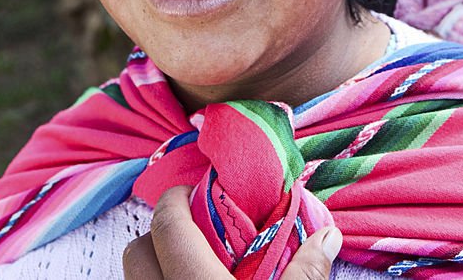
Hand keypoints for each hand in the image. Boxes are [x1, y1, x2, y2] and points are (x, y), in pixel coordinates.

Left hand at [123, 185, 342, 279]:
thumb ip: (305, 272)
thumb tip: (327, 235)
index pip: (166, 226)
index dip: (174, 200)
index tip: (192, 191)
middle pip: (136, 251)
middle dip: (158, 232)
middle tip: (191, 227)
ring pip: (135, 279)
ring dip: (156, 263)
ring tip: (190, 260)